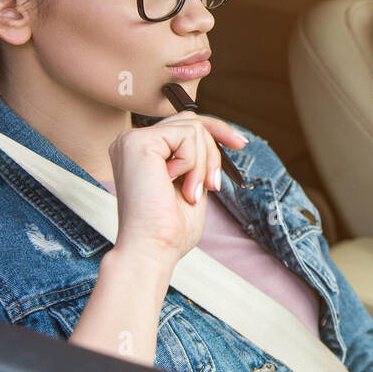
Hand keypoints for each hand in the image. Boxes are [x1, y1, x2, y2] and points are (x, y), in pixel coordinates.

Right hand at [107, 113, 247, 267]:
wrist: (153, 249)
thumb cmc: (170, 229)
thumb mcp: (191, 183)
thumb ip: (195, 158)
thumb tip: (215, 135)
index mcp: (141, 152)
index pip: (183, 125)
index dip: (215, 129)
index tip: (240, 144)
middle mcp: (131, 142)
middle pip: (191, 122)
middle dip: (212, 153)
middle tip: (211, 187)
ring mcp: (132, 140)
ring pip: (193, 127)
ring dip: (203, 164)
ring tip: (190, 192)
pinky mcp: (138, 142)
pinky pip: (187, 135)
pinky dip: (193, 163)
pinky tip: (176, 185)